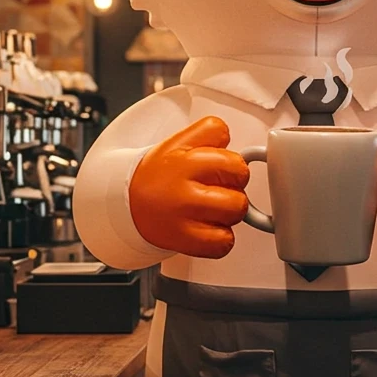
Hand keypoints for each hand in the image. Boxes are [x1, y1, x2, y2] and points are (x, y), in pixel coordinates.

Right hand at [129, 116, 248, 257]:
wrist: (128, 205)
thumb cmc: (161, 175)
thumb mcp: (178, 143)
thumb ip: (211, 134)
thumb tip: (248, 149)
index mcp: (181, 156)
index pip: (223, 135)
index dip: (229, 149)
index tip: (221, 163)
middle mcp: (181, 183)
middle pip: (241, 174)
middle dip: (236, 181)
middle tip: (219, 186)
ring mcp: (183, 214)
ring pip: (237, 209)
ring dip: (231, 211)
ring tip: (212, 208)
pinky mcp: (185, 241)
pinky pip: (224, 242)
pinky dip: (222, 238)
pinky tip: (208, 228)